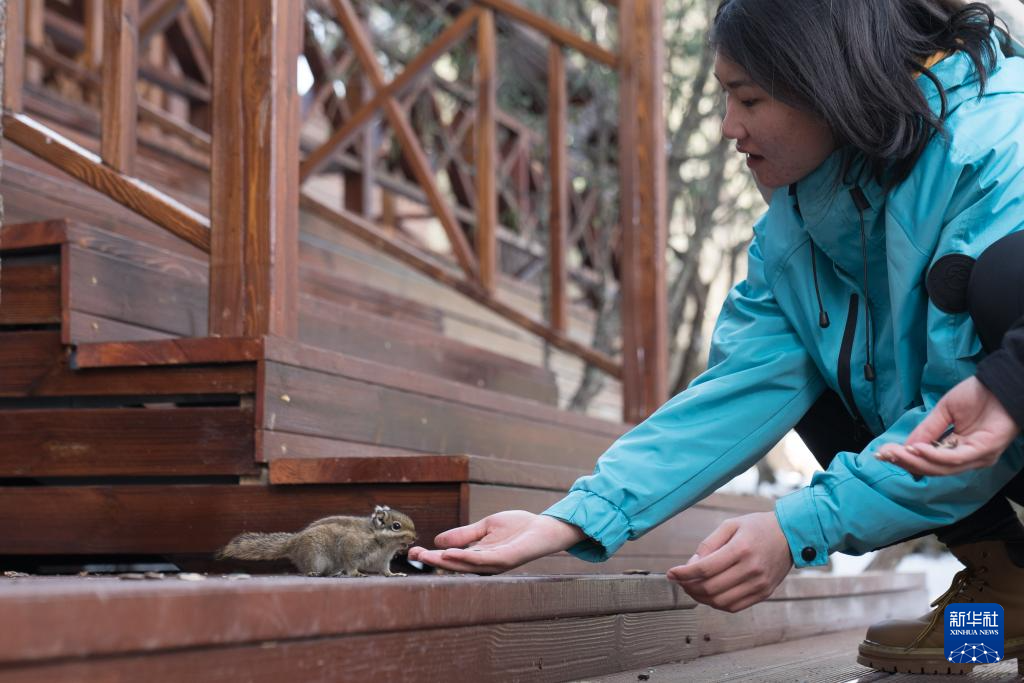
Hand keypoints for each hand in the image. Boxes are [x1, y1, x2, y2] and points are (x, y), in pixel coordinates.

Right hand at [407, 510, 585, 573]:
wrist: (543, 528)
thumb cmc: (517, 528)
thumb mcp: (485, 527)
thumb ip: (464, 534)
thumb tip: (438, 540)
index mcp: (478, 556)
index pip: (450, 557)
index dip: (432, 555)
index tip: (413, 551)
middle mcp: (484, 564)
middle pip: (454, 564)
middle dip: (433, 560)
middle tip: (414, 554)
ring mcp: (494, 563)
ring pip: (464, 565)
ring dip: (444, 561)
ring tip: (427, 556)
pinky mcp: (504, 559)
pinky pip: (481, 560)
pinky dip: (464, 558)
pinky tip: (450, 554)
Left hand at [667, 512, 792, 612]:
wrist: (790, 535)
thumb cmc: (757, 527)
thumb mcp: (730, 525)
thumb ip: (708, 545)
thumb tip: (690, 566)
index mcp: (741, 549)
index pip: (705, 569)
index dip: (683, 574)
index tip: (671, 573)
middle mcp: (751, 569)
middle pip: (711, 588)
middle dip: (689, 587)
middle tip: (680, 581)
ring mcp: (759, 584)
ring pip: (721, 602)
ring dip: (700, 598)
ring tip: (692, 588)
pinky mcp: (764, 593)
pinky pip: (735, 607)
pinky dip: (717, 604)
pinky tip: (709, 594)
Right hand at [877, 377, 1020, 476]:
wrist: (1002, 382)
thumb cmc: (978, 395)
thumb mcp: (944, 412)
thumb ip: (927, 430)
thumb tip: (906, 446)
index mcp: (958, 448)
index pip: (930, 461)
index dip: (906, 459)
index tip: (883, 452)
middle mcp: (968, 458)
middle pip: (934, 468)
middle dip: (907, 462)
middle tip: (884, 454)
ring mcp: (978, 457)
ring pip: (942, 467)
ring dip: (916, 461)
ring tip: (897, 453)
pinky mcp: (984, 451)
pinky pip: (954, 458)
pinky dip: (933, 455)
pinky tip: (917, 449)